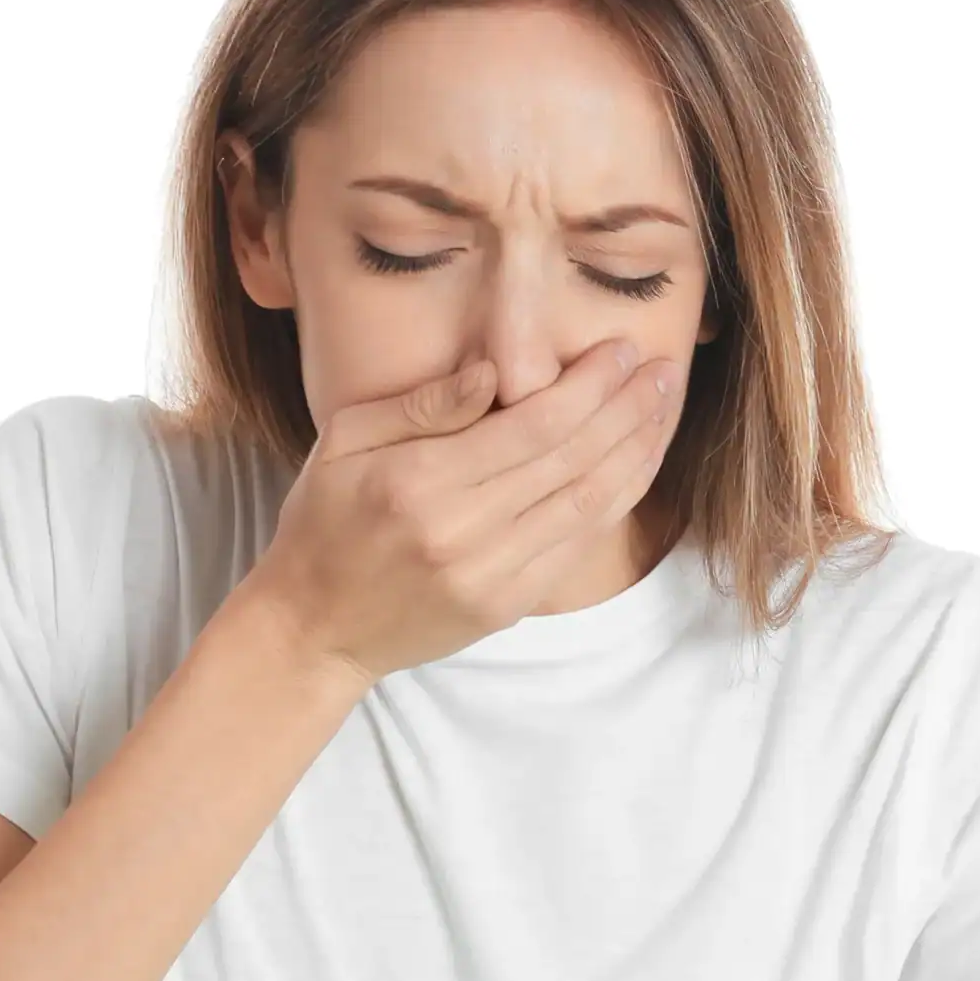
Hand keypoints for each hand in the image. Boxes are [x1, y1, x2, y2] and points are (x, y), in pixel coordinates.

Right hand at [244, 335, 682, 686]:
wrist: (314, 628)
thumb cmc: (323, 524)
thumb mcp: (344, 442)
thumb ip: (422, 405)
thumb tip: (494, 370)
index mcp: (419, 484)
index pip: (531, 427)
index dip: (588, 387)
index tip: (622, 352)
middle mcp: (462, 533)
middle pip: (571, 461)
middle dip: (626, 410)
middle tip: (663, 370)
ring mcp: (490, 577)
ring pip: (587, 506)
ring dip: (635, 453)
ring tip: (665, 409)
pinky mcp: (506, 607)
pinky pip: (576, 546)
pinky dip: (615, 502)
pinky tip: (636, 465)